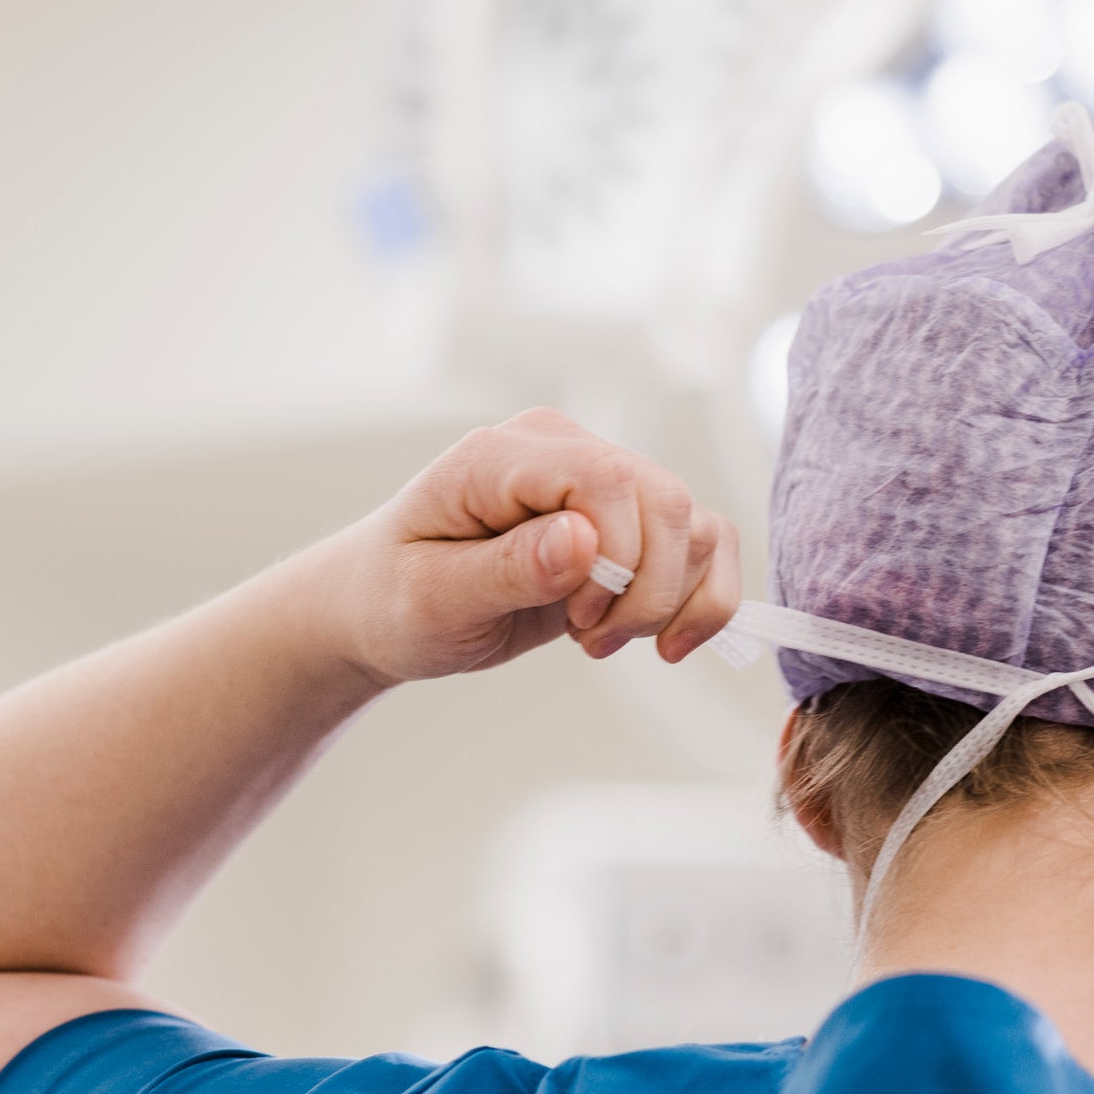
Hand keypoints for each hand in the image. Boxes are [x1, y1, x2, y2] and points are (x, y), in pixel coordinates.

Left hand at [341, 410, 742, 685]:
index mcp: (502, 456)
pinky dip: (702, 600)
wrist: (389, 607)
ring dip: (669, 602)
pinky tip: (666, 642)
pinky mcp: (628, 519)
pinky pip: (705, 542)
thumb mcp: (431, 600)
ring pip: (695, 525)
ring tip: (603, 641)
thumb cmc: (395, 600)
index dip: (616, 557)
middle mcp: (562, 451)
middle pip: (665, 501)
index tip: (575, 619)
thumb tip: (584, 540)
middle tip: (588, 640)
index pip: (605, 478)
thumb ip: (506, 568)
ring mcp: (600, 480)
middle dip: (648, 590)